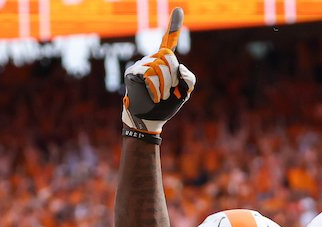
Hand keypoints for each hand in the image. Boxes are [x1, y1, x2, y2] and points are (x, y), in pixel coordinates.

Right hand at [122, 8, 195, 135]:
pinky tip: (154, 97)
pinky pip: (149, 75)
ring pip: (160, 67)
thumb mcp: (185, 92)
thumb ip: (189, 78)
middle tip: (169, 92)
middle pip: (169, 58)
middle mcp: (152, 59)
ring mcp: (141, 65)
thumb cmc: (166, 105)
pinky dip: (156, 89)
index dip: (173, 26)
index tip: (178, 9)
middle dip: (173, 77)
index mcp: (165, 62)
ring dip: (165, 86)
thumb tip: (177, 67)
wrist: (150, 120)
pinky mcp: (132, 73)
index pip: (169, 41)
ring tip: (160, 96)